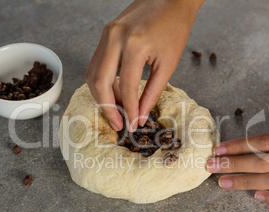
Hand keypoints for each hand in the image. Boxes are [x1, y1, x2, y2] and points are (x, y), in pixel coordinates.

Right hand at [85, 0, 203, 131]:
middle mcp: (115, 38)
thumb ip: (152, 92)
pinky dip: (103, 81)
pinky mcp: (106, 33)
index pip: (126, 87)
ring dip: (103, 96)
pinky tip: (116, 92)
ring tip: (119, 109)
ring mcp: (107, 34)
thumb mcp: (168, 64)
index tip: (132, 126)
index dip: (129, 110)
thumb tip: (139, 115)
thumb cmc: (175, 28)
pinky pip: (97, 63)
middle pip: (99, 82)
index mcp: (135, 45)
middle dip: (107, 108)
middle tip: (119, 124)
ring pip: (93, 73)